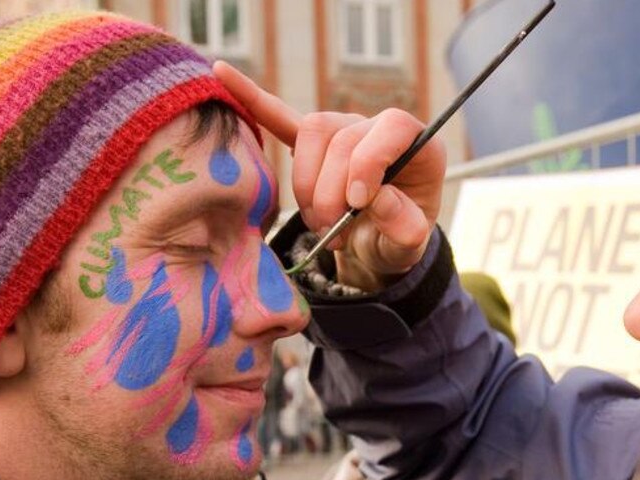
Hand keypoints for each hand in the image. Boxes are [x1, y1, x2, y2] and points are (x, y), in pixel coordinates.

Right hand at [215, 61, 445, 288]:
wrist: (377, 244)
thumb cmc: (396, 240)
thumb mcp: (410, 246)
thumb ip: (404, 227)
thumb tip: (377, 201)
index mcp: (417, 146)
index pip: (394, 128)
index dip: (370, 161)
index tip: (358, 201)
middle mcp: (378, 128)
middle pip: (342, 138)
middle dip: (330, 192)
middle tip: (333, 236)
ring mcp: (343, 129)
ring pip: (311, 134)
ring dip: (306, 183)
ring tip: (318, 223)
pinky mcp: (311, 143)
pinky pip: (279, 117)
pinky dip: (252, 99)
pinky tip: (221, 74)